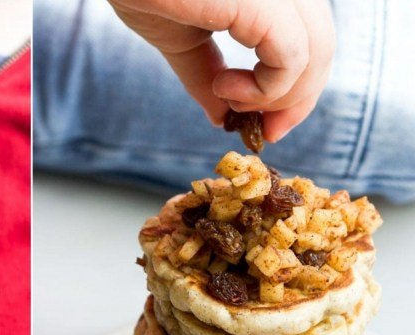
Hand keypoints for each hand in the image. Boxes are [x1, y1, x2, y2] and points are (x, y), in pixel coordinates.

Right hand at [108, 0, 334, 141]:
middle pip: (323, 45)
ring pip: (316, 53)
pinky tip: (227, 87)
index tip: (271, 124)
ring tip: (230, 99)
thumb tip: (224, 117)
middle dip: (297, 101)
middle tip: (265, 131)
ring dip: (277, 98)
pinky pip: (291, 57)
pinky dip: (266, 89)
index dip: (300, 85)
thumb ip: (206, 72)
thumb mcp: (180, 34)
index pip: (313, 34)